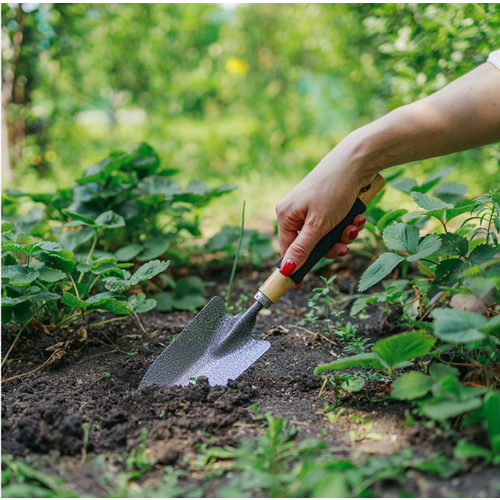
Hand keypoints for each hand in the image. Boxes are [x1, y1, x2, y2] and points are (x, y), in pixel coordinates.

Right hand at [275, 139, 375, 289]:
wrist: (357, 161)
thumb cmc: (333, 190)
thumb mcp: (318, 225)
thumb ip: (302, 249)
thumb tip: (285, 270)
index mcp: (286, 214)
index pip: (287, 249)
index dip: (297, 266)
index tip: (300, 286)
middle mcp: (296, 211)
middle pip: (309, 244)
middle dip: (330, 247)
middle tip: (344, 248)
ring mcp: (312, 206)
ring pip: (326, 235)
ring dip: (343, 235)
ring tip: (356, 225)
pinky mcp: (328, 203)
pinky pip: (335, 223)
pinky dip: (347, 223)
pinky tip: (359, 216)